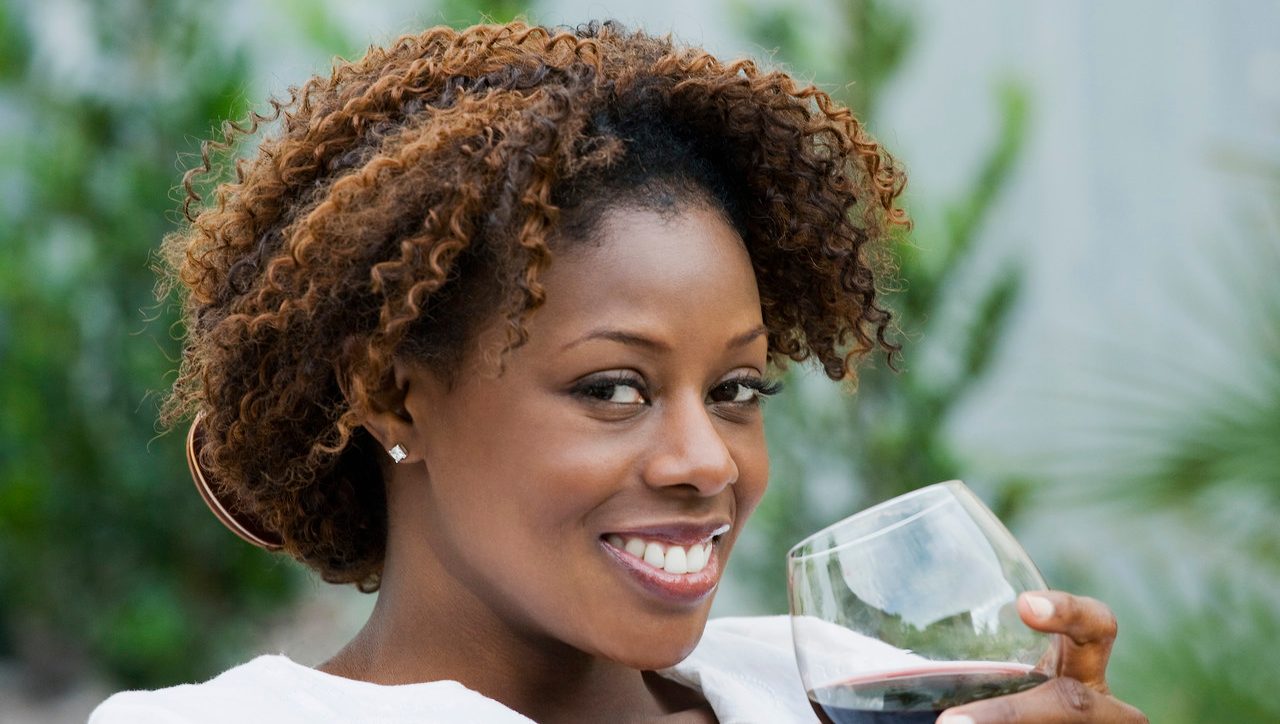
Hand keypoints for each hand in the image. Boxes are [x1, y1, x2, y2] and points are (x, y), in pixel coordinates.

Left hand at [936, 591, 1147, 722]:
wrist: (1005, 722)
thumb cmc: (997, 702)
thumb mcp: (988, 680)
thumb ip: (934, 671)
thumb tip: (827, 673)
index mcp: (1078, 668)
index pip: (1095, 628)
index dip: (1069, 614)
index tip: (1023, 606)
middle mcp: (1098, 707)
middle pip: (1076, 704)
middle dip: (1010, 715)